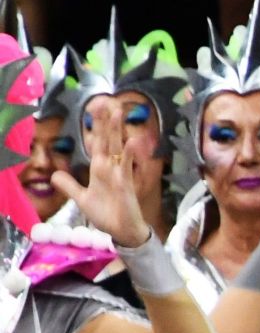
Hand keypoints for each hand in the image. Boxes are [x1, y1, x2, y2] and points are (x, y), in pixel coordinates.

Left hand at [51, 100, 149, 246]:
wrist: (121, 231)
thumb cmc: (106, 215)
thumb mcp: (82, 199)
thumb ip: (70, 186)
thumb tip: (55, 175)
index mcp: (99, 169)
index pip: (96, 144)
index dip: (96, 128)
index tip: (96, 110)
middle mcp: (109, 167)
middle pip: (107, 140)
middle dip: (106, 122)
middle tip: (107, 102)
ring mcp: (119, 173)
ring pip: (117, 147)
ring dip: (117, 130)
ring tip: (118, 112)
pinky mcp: (126, 183)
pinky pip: (127, 166)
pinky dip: (129, 153)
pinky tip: (130, 140)